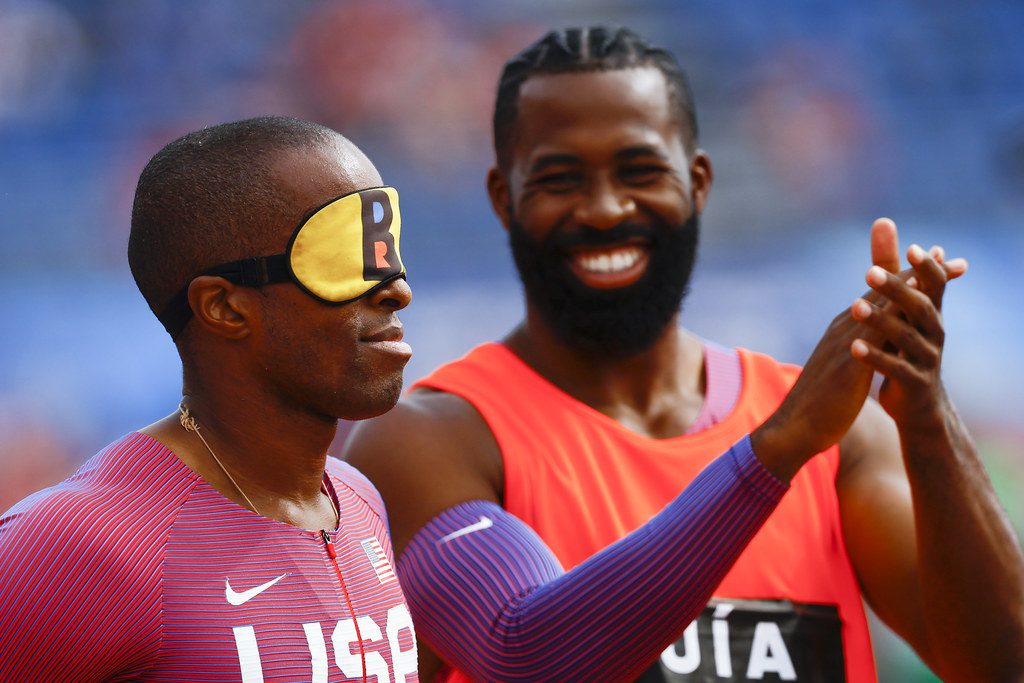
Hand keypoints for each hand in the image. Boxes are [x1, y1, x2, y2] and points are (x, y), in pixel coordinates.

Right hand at [752, 219, 965, 480]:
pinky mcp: (847, 365)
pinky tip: (910, 308)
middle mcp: (844, 328)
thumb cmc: (822, 402)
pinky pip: (871, 337)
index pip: (880, 296)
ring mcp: (843, 344)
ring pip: (877, 306)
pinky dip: (890, 317)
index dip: (907, 278)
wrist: (794, 428)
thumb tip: (884, 340)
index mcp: (845, 329)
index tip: (933, 264)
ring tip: (930, 265)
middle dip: (913, 270)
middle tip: (943, 251)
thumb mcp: (848, 370)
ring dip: (904, 284)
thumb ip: (865, 350)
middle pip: (882, 292)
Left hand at [849, 244, 964, 429]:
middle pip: (918, 307)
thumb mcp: (908, 316)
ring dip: (880, 321)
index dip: (926, 267)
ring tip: (854, 307)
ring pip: (905, 337)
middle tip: (869, 273)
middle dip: (896, 289)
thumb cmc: (909, 351)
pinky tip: (854, 348)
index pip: (934, 285)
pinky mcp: (914, 383)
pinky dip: (875, 357)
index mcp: (931, 315)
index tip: (912, 247)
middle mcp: (934, 334)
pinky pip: (894, 369)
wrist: (918, 405)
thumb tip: (923, 241)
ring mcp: (926, 359)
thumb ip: (905, 279)